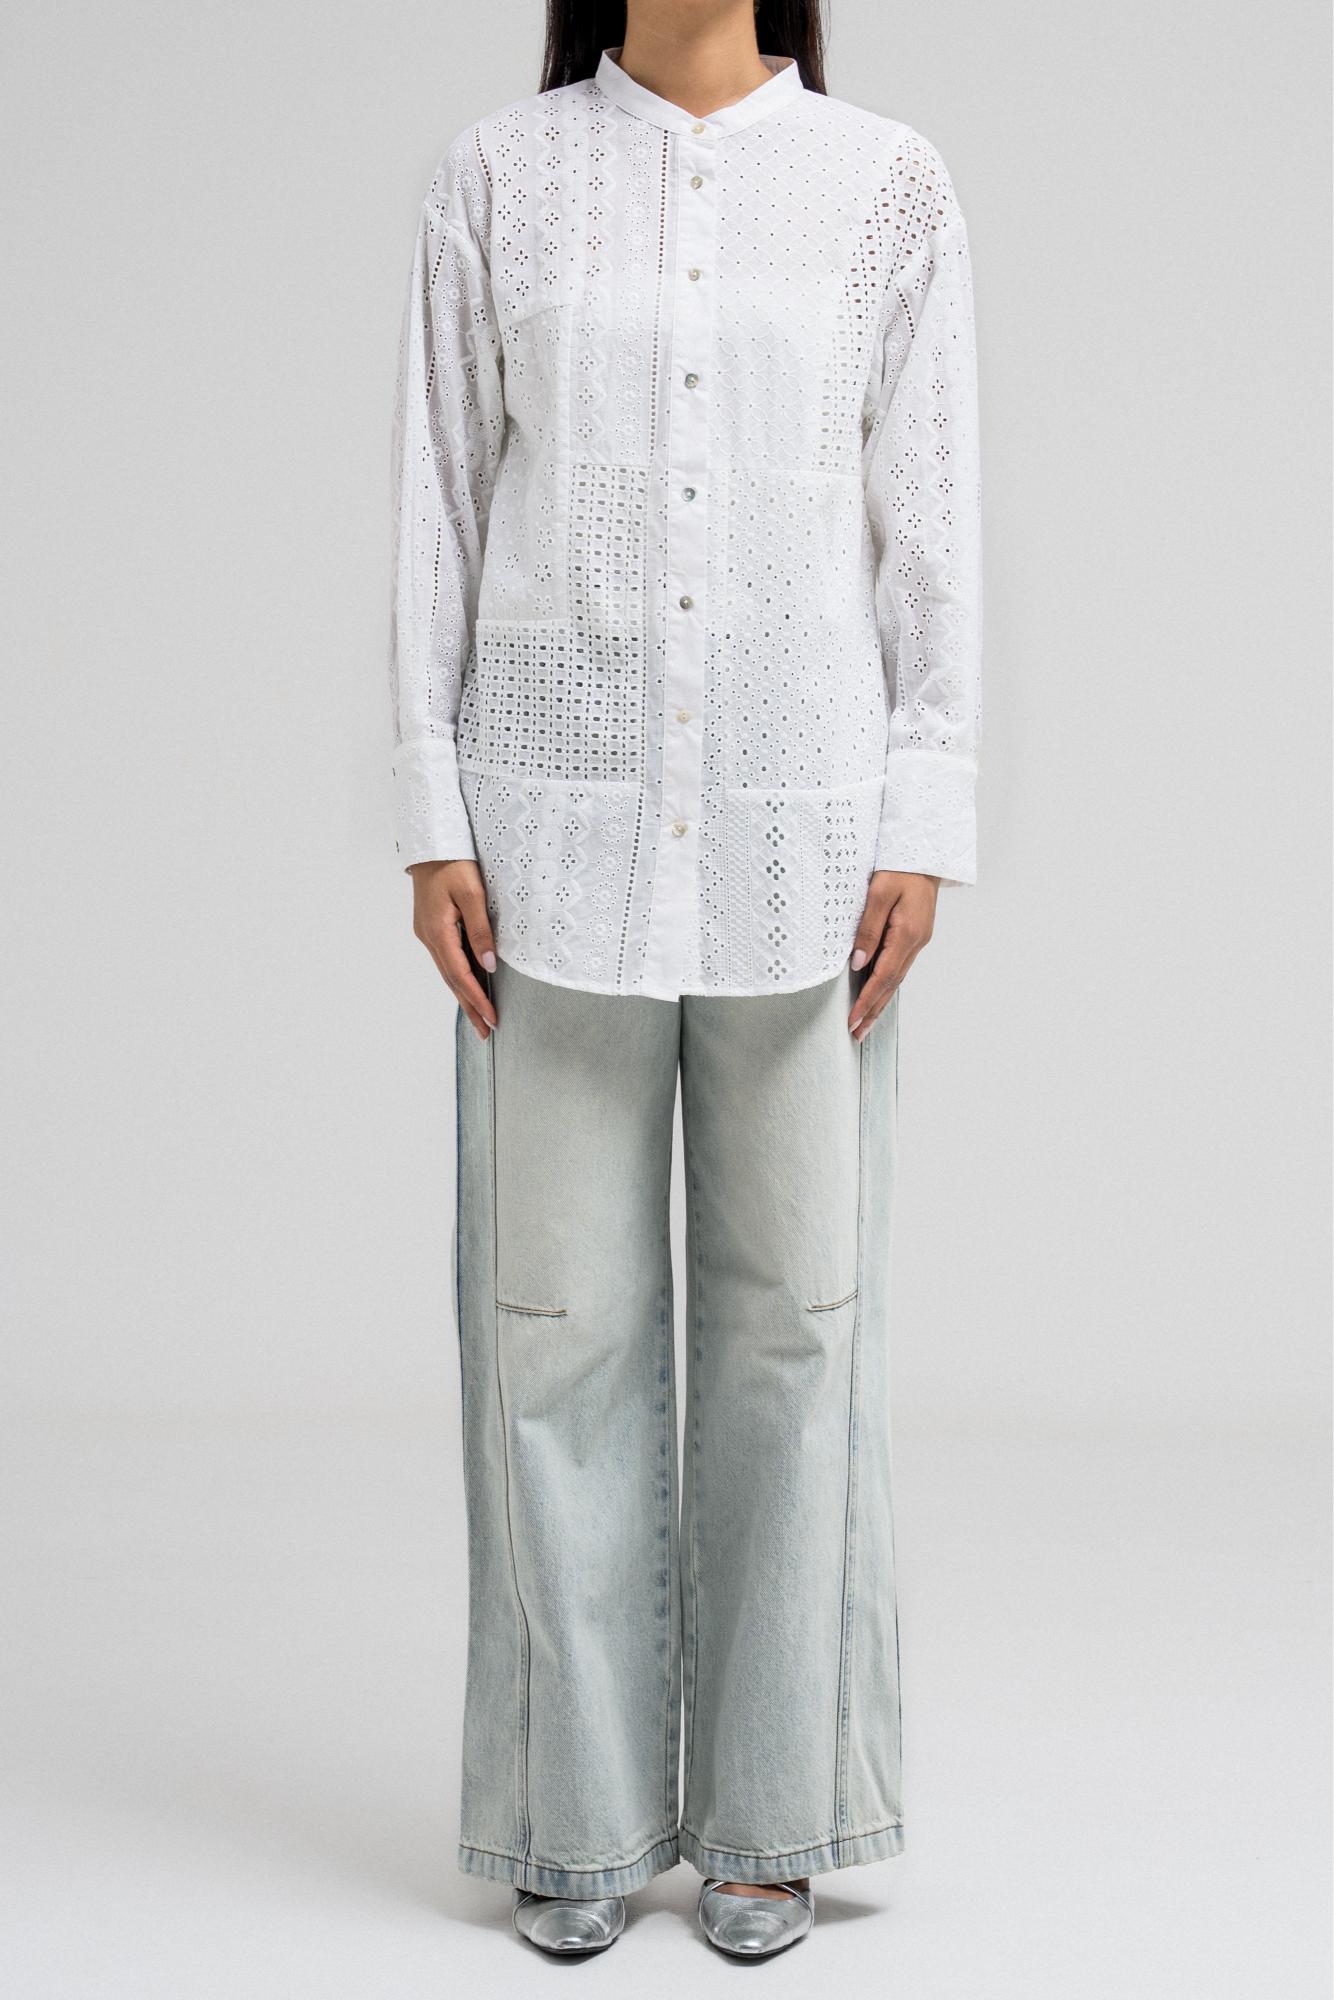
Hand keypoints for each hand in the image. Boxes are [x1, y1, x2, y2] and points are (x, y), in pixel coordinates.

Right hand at [409, 860, 498, 1040]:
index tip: (492, 1018)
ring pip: (448, 972)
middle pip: (452, 980)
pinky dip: (460, 977)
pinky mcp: (431, 928)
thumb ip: (480, 929)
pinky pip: (447, 959)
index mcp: (437, 931)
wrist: (431, 843)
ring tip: (480, 1018)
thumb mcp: (472, 893)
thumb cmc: (453, 863)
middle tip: (487, 1032)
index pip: (460, 974)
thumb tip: (488, 965)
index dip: (477, 999)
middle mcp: (429, 937)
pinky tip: (470, 987)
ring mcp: (428, 934)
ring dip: (464, 996)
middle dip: (470, 1007)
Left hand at [847, 871, 939, 1039]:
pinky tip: (877, 994)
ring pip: (896, 978)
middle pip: (891, 984)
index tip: (853, 1020)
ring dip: (880, 1002)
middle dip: (873, 1011)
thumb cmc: (900, 866)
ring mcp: (918, 940)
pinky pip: (898, 966)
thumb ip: (868, 929)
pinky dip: (886, 985)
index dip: (867, 1001)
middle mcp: (916, 942)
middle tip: (857, 1034)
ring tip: (865, 1023)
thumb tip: (858, 964)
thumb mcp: (879, 892)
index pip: (884, 976)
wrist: (926, 851)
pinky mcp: (914, 935)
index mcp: (908, 934)